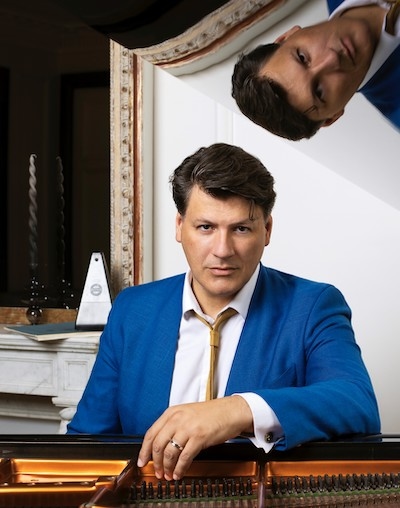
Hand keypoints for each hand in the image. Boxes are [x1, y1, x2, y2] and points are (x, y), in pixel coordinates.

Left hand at [137, 395, 252, 479]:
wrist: (231, 411)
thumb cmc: (211, 413)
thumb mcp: (187, 414)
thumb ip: (173, 425)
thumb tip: (161, 445)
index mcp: (172, 412)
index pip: (151, 433)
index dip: (144, 450)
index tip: (142, 461)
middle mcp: (178, 418)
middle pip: (158, 444)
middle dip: (155, 462)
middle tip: (157, 472)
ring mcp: (188, 427)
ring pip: (169, 452)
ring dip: (167, 468)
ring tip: (168, 475)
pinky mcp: (199, 437)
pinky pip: (184, 457)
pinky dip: (179, 469)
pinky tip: (179, 473)